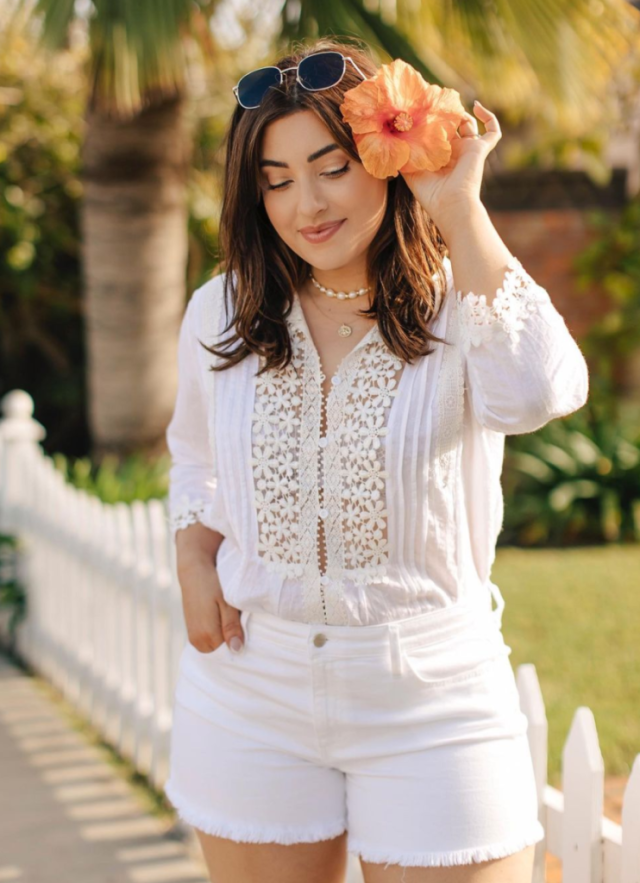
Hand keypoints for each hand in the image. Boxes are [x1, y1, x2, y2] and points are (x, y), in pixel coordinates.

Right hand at [177, 555, 244, 653]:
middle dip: (230, 642)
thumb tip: (237, 650)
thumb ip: (232, 627)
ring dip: (223, 638)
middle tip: (238, 622)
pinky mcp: (191, 632)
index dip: (239, 643)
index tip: (245, 630)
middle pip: (221, 652)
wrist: (194, 573)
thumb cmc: (213, 585)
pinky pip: (208, 641)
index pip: (228, 653)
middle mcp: (196, 640)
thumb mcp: (228, 603)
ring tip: (229, 618)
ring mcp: (192, 637)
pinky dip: (216, 635)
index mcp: (206, 635)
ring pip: (214, 647)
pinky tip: (221, 620)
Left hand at [400, 101, 501, 237]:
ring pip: (469, 124)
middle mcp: (455, 153)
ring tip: (447, 107)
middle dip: (444, 114)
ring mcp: (469, 150)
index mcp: (440, 158)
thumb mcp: (411, 171)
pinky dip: (488, 116)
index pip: (437, 134)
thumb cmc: (430, 193)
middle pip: (452, 127)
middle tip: (432, 102)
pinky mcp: (480, 149)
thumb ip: (405, 155)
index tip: (420, 110)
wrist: (450, 204)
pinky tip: (477, 105)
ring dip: (459, 113)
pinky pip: (493, 131)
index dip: (431, 122)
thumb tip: (394, 138)